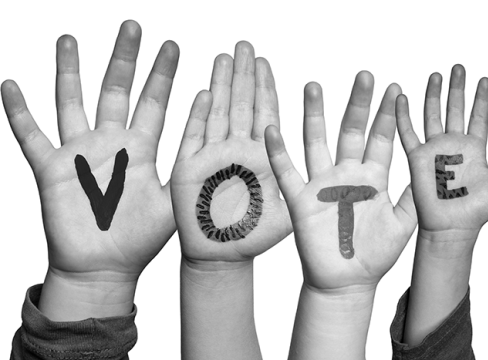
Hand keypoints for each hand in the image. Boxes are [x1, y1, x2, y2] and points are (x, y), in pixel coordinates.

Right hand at [2, 21, 177, 316]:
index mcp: (141, 150)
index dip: (163, 75)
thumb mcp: (173, 200)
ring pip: (72, 102)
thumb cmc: (141, 238)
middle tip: (133, 25)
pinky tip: (10, 85)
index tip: (172, 46)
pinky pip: (31, 136)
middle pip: (117, 91)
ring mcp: (81, 154)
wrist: (107, 267)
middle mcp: (111, 144)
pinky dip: (19, 113)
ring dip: (70, 71)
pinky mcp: (53, 170)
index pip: (153, 103)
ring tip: (69, 38)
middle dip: (125, 59)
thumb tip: (216, 142)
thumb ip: (188, 168)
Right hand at [171, 41, 290, 263]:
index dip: (265, 88)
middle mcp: (237, 152)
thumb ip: (299, 190)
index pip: (264, 115)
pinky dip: (198, 115)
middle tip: (246, 46)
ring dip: (222, 85)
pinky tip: (205, 92)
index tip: (265, 62)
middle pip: (241, 106)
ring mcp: (212, 158)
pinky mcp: (189, 170)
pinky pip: (194, 137)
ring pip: (218, 113)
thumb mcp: (287, 214)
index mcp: (260, 157)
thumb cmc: (252, 237)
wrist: (221, 256)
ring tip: (226, 58)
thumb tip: (325, 173)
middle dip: (244, 75)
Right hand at [265, 72, 416, 290]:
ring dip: (315, 115)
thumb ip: (415, 195)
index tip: (396, 88)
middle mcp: (347, 175)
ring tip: (314, 86)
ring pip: (317, 142)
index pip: (381, 139)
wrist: (348, 281)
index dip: (388, 115)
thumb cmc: (376, 255)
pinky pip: (287, 173)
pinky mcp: (302, 201)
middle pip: (351, 132)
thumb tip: (432, 168)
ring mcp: (323, 185)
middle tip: (364, 75)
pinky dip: (278, 153)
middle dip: (358, 104)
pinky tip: (272, 130)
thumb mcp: (404, 223)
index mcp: (373, 178)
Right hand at [396, 65, 487, 244]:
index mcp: (474, 149)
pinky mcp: (417, 158)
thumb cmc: (475, 210)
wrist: (452, 226)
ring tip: (435, 76)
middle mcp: (453, 145)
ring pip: (432, 115)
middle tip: (458, 68)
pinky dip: (403, 115)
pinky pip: (408, 133)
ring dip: (433, 95)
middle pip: (455, 109)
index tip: (485, 80)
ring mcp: (435, 150)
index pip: (479, 116)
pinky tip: (402, 99)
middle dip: (457, 88)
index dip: (482, 98)